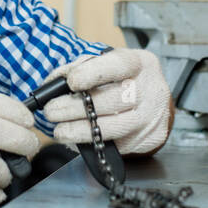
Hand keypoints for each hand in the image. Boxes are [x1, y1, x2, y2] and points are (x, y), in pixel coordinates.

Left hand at [41, 49, 172, 155]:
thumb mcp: (109, 64)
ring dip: (79, 130)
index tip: (71, 82)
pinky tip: (75, 138)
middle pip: (111, 100)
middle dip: (75, 107)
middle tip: (51, 110)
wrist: (156, 102)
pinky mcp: (149, 139)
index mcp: (140, 63)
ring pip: (112, 128)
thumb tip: (53, 83)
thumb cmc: (125, 79)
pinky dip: (90, 143)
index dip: (92, 73)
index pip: (118, 65)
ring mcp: (151, 117)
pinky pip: (115, 144)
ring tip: (59, 130)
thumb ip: (81, 68)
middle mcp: (150, 90)